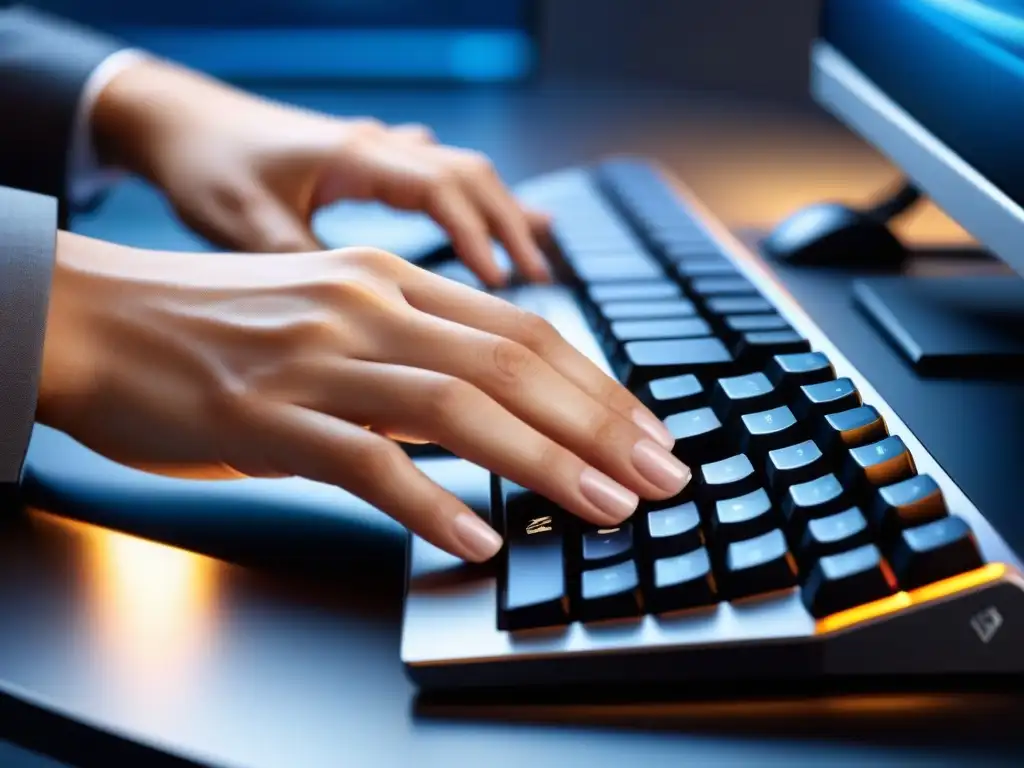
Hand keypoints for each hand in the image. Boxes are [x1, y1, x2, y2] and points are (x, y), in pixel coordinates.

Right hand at [41, 236, 690, 561]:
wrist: (98, 316)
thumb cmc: (216, 320)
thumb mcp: (329, 308)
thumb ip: (408, 345)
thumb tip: (492, 406)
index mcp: (386, 279)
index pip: (520, 330)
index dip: (596, 384)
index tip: (645, 430)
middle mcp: (364, 308)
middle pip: (511, 364)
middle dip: (601, 424)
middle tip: (659, 475)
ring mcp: (317, 361)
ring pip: (458, 408)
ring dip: (545, 462)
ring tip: (604, 507)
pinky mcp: (266, 417)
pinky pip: (367, 462)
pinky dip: (430, 504)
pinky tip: (476, 539)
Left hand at [92, 59, 551, 286]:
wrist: (173, 118)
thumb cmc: (203, 165)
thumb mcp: (244, 224)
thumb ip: (303, 264)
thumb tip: (356, 319)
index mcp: (353, 156)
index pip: (441, 189)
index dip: (478, 235)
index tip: (504, 283)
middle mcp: (375, 147)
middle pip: (469, 176)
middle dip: (509, 226)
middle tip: (541, 278)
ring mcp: (375, 152)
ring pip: (459, 174)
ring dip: (498, 214)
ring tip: (535, 257)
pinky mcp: (366, 166)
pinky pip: (436, 178)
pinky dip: (470, 206)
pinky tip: (486, 227)